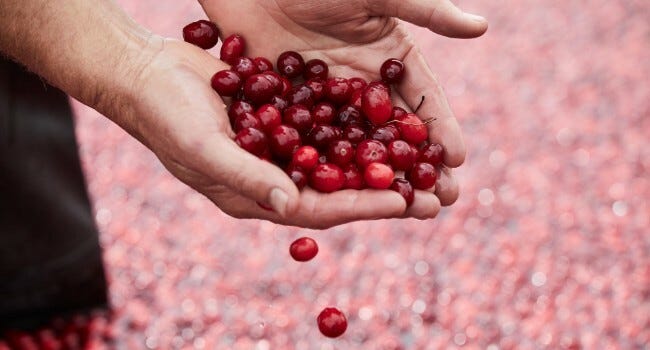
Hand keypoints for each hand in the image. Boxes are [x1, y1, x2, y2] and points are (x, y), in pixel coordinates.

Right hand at [109, 38, 409, 228]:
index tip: (404, 203)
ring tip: (422, 158)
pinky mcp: (282, 116)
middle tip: (431, 192)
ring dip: (378, 157)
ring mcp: (279, 147)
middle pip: (338, 188)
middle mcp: (274, 177)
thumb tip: (290, 207)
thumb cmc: (165, 116)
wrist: (145, 73)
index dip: (361, 206)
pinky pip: (326, 123)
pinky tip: (388, 115)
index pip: (319, 209)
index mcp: (256, 196)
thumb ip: (247, 176)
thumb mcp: (203, 147)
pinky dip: (356, 122)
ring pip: (339, 157)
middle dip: (383, 189)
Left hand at [199, 0, 487, 217]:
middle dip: (418, 167)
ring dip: (379, 180)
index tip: (457, 160)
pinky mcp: (295, 111)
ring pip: (360, 147)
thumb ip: (426, 10)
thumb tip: (481, 26)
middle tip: (439, 202)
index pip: (423, 99)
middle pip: (396, 134)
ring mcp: (329, 102)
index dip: (441, 129)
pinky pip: (318, 145)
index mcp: (390, 58)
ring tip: (401, 212)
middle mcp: (364, 86)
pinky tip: (342, 199)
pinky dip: (330, 171)